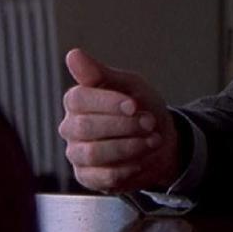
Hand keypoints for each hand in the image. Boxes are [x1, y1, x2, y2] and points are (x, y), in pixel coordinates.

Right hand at [59, 48, 180, 192]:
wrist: (160, 140)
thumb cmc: (141, 107)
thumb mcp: (129, 85)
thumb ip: (100, 73)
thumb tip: (73, 54)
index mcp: (78, 100)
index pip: (78, 99)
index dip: (107, 102)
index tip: (134, 105)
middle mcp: (71, 127)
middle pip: (84, 127)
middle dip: (124, 125)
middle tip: (149, 122)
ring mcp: (77, 154)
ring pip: (93, 153)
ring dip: (129, 146)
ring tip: (152, 140)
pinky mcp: (87, 177)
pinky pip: (102, 176)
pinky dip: (128, 167)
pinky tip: (141, 159)